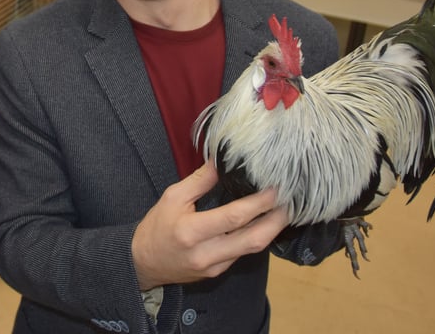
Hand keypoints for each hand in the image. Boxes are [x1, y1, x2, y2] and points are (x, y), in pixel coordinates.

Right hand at [131, 161, 289, 289]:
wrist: (143, 263)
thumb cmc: (156, 227)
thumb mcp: (172, 198)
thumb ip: (199, 181)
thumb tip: (222, 162)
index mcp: (191, 231)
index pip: (233, 217)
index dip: (258, 203)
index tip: (275, 188)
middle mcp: (206, 252)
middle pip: (253, 240)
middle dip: (276, 221)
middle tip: (291, 202)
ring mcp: (215, 266)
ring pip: (252, 250)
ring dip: (271, 230)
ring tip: (284, 211)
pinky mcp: (218, 272)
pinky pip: (243, 254)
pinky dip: (256, 237)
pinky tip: (263, 223)